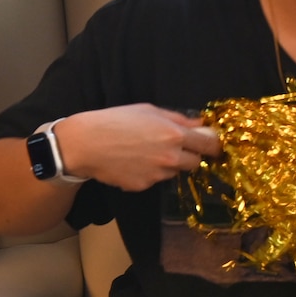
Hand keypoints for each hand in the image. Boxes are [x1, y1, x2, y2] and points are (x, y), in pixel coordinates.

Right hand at [52, 105, 219, 191]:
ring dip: (168, 164)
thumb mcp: (148, 110)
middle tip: (174, 148)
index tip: (212, 145)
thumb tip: (200, 124)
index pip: (210, 145)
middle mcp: (170, 156)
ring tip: (145, 152)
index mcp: (174, 134)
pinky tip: (132, 162)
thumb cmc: (114, 120)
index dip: (213, 145)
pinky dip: (149, 173)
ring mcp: (157, 174)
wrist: (82, 144)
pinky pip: (155, 180)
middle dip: (190, 156)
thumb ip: (178, 118)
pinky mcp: (144, 186)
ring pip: (175, 172)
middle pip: (196, 163)